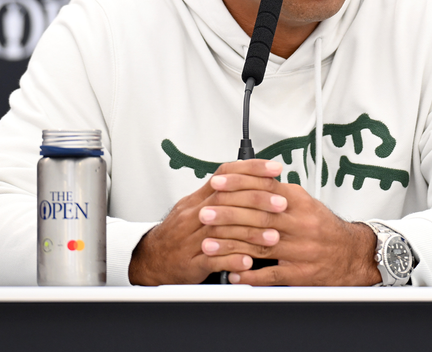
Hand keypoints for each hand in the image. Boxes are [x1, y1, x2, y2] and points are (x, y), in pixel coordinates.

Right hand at [127, 160, 283, 284]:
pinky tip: (248, 261)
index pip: (224, 175)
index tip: (274, 169)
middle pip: (226, 200)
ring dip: (251, 233)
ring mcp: (191, 240)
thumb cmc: (178, 234)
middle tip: (280, 204)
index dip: (251, 169)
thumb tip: (250, 176)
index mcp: (196, 200)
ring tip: (273, 236)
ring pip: (222, 231)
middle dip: (257, 200)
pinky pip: (213, 261)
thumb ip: (220, 194)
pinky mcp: (191, 263)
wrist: (150, 259)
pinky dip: (232, 260)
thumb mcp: (195, 207)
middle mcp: (193, 216)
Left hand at [200, 161, 380, 285]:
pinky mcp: (300, 273)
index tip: (217, 183)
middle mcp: (301, 224)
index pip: (266, 188)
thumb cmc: (323, 228)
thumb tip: (250, 176)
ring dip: (231, 245)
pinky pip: (271, 274)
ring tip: (209, 244)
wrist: (352, 254)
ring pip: (260, 245)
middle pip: (259, 216)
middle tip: (205, 213)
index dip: (239, 184)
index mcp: (300, 202)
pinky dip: (249, 275)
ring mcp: (300, 250)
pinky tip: (232, 272)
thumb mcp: (304, 202)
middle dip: (228, 214)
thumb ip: (278, 191)